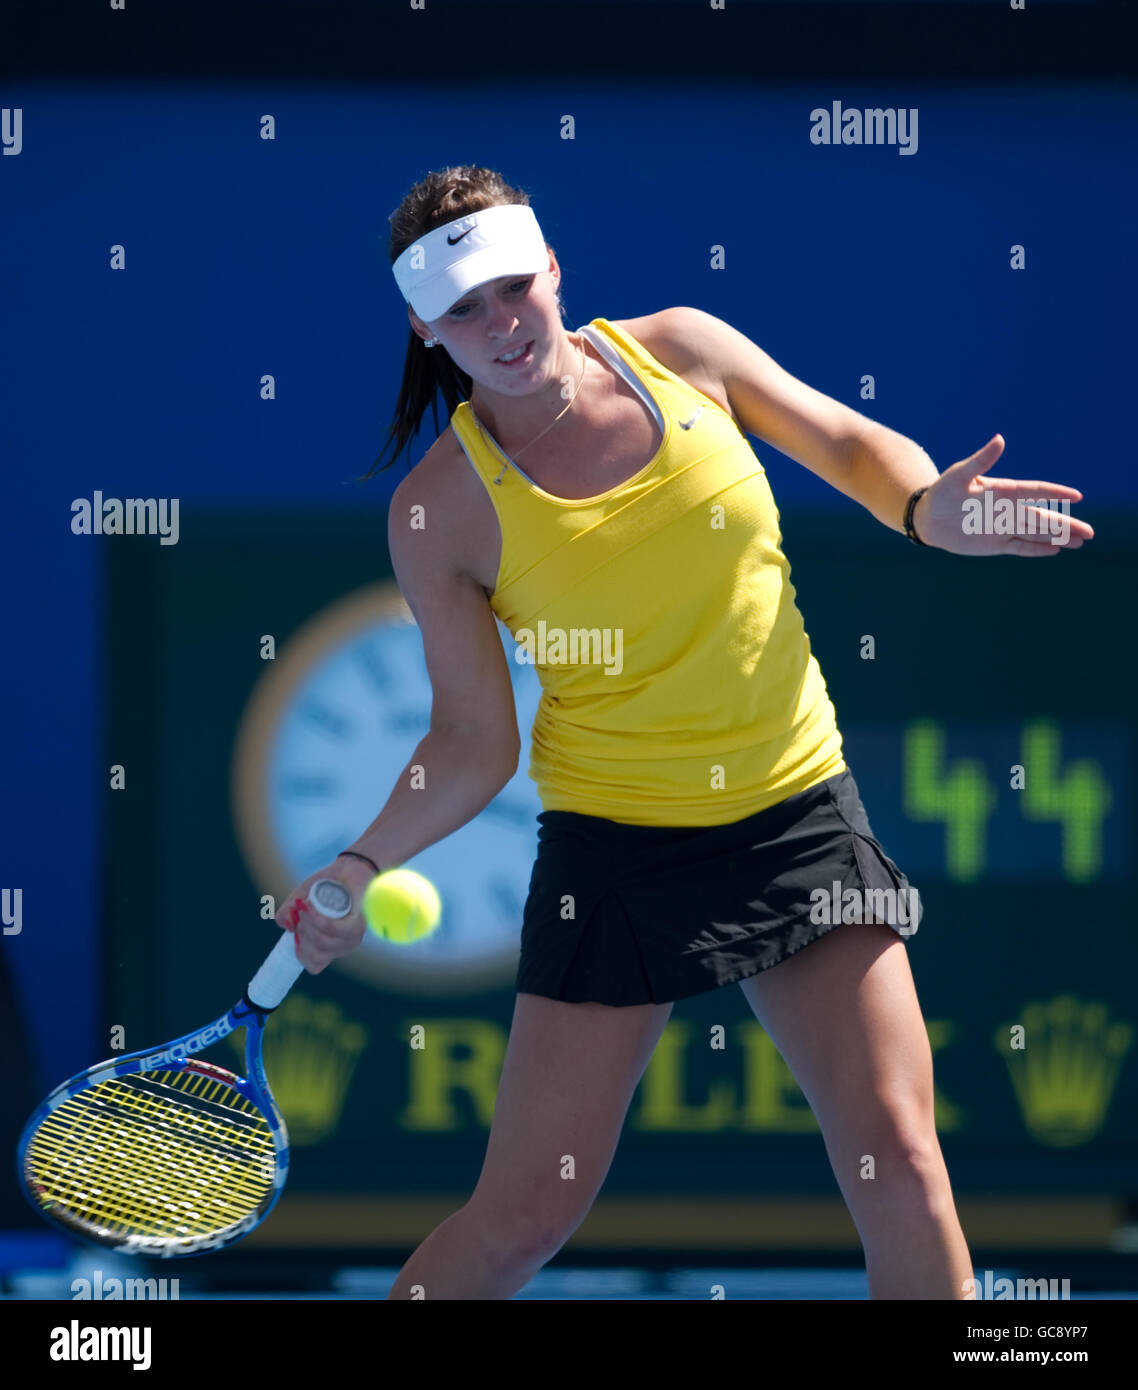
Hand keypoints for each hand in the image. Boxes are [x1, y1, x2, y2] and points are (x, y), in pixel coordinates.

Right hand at [274, 856, 375, 972]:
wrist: (348, 868)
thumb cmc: (324, 887)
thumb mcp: (298, 899)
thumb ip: (287, 913)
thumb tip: (286, 926)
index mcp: (328, 947)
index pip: (313, 965)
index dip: (300, 952)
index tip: (297, 929)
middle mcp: (341, 946)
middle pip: (314, 954)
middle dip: (301, 932)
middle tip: (301, 910)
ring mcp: (351, 937)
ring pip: (321, 942)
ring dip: (308, 923)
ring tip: (307, 904)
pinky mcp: (357, 924)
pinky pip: (335, 930)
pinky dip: (320, 920)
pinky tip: (312, 906)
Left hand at [913, 435, 1093, 555]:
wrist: (927, 516)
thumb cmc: (942, 491)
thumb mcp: (959, 474)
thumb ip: (981, 460)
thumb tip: (1000, 439)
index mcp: (1003, 491)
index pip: (1035, 492)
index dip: (1055, 493)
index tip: (1076, 496)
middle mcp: (1008, 510)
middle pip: (1043, 518)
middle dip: (1066, 525)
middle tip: (1090, 532)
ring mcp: (1003, 528)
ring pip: (1036, 533)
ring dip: (1057, 538)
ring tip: (1080, 541)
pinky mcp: (995, 544)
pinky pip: (1020, 547)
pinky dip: (1036, 549)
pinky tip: (1055, 550)